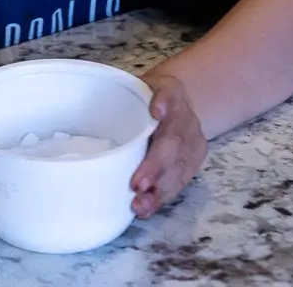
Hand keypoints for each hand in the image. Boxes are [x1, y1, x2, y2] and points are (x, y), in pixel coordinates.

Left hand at [130, 73, 206, 217]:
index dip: (163, 107)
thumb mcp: (137, 84)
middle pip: (175, 143)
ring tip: (141, 206)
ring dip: (161, 190)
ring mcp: (193, 140)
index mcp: (172, 93)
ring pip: (181, 167)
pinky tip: (148, 207)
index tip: (155, 116)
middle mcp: (187, 118)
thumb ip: (123, 93)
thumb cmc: (147, 95)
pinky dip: (164, 196)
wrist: (178, 99)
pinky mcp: (194, 160)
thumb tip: (98, 108)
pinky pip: (182, 180)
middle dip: (156, 166)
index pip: (169, 99)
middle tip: (138, 186)